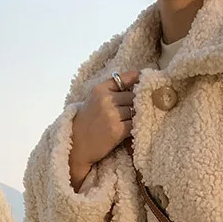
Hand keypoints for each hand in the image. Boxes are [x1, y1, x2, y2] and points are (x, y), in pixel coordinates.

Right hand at [69, 69, 140, 190]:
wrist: (77, 145)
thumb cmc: (87, 122)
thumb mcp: (94, 99)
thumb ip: (112, 89)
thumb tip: (136, 76)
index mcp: (99, 89)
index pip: (123, 79)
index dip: (136, 80)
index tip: (145, 83)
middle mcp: (106, 100)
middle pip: (133, 96)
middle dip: (137, 102)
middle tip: (138, 109)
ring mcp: (112, 115)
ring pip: (135, 110)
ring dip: (137, 115)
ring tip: (134, 119)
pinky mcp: (117, 130)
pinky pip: (135, 123)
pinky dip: (136, 126)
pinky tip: (134, 128)